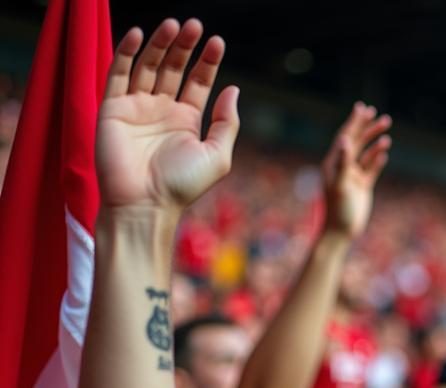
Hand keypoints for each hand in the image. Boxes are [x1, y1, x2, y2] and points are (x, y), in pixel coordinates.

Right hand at [96, 19, 238, 213]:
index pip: (197, 82)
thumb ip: (226, 123)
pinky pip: (118, 73)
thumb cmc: (182, 186)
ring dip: (159, 43)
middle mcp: (161, 111)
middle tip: (194, 25)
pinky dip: (126, 52)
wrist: (144, 204)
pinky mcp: (112, 107)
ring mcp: (136, 107)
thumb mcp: (217, 156)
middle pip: (173, 68)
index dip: (207, 62)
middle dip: (184, 47)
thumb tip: (233, 89)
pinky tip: (138, 34)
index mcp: (187, 121)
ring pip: (147, 65)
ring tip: (173, 25)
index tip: (217, 41)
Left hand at [321, 102, 391, 240]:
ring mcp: (353, 176)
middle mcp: (343, 167)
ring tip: (387, 133)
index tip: (363, 108)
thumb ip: (343, 162)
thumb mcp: (341, 184)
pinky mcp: (362, 186)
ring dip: (376, 143)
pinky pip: (371, 169)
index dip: (354, 122)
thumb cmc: (338, 209)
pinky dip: (377, 160)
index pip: (345, 137)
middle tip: (381, 116)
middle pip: (357, 142)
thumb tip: (345, 140)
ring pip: (366, 155)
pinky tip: (384, 152)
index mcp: (334, 163)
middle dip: (368, 129)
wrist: (341, 231)